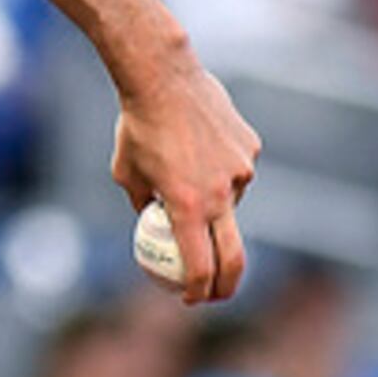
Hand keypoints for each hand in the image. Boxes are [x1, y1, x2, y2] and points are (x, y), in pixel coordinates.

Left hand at [108, 55, 258, 304]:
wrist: (164, 78)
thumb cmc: (137, 127)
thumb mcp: (127, 175)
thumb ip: (144, 205)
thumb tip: (154, 224)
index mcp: (187, 206)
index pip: (199, 266)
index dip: (197, 290)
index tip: (190, 298)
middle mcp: (220, 194)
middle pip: (233, 256)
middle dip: (227, 283)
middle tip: (216, 292)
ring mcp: (240, 171)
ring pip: (231, 203)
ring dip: (213, 202)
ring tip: (185, 166)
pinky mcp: (251, 149)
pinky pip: (236, 171)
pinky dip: (220, 170)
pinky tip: (199, 144)